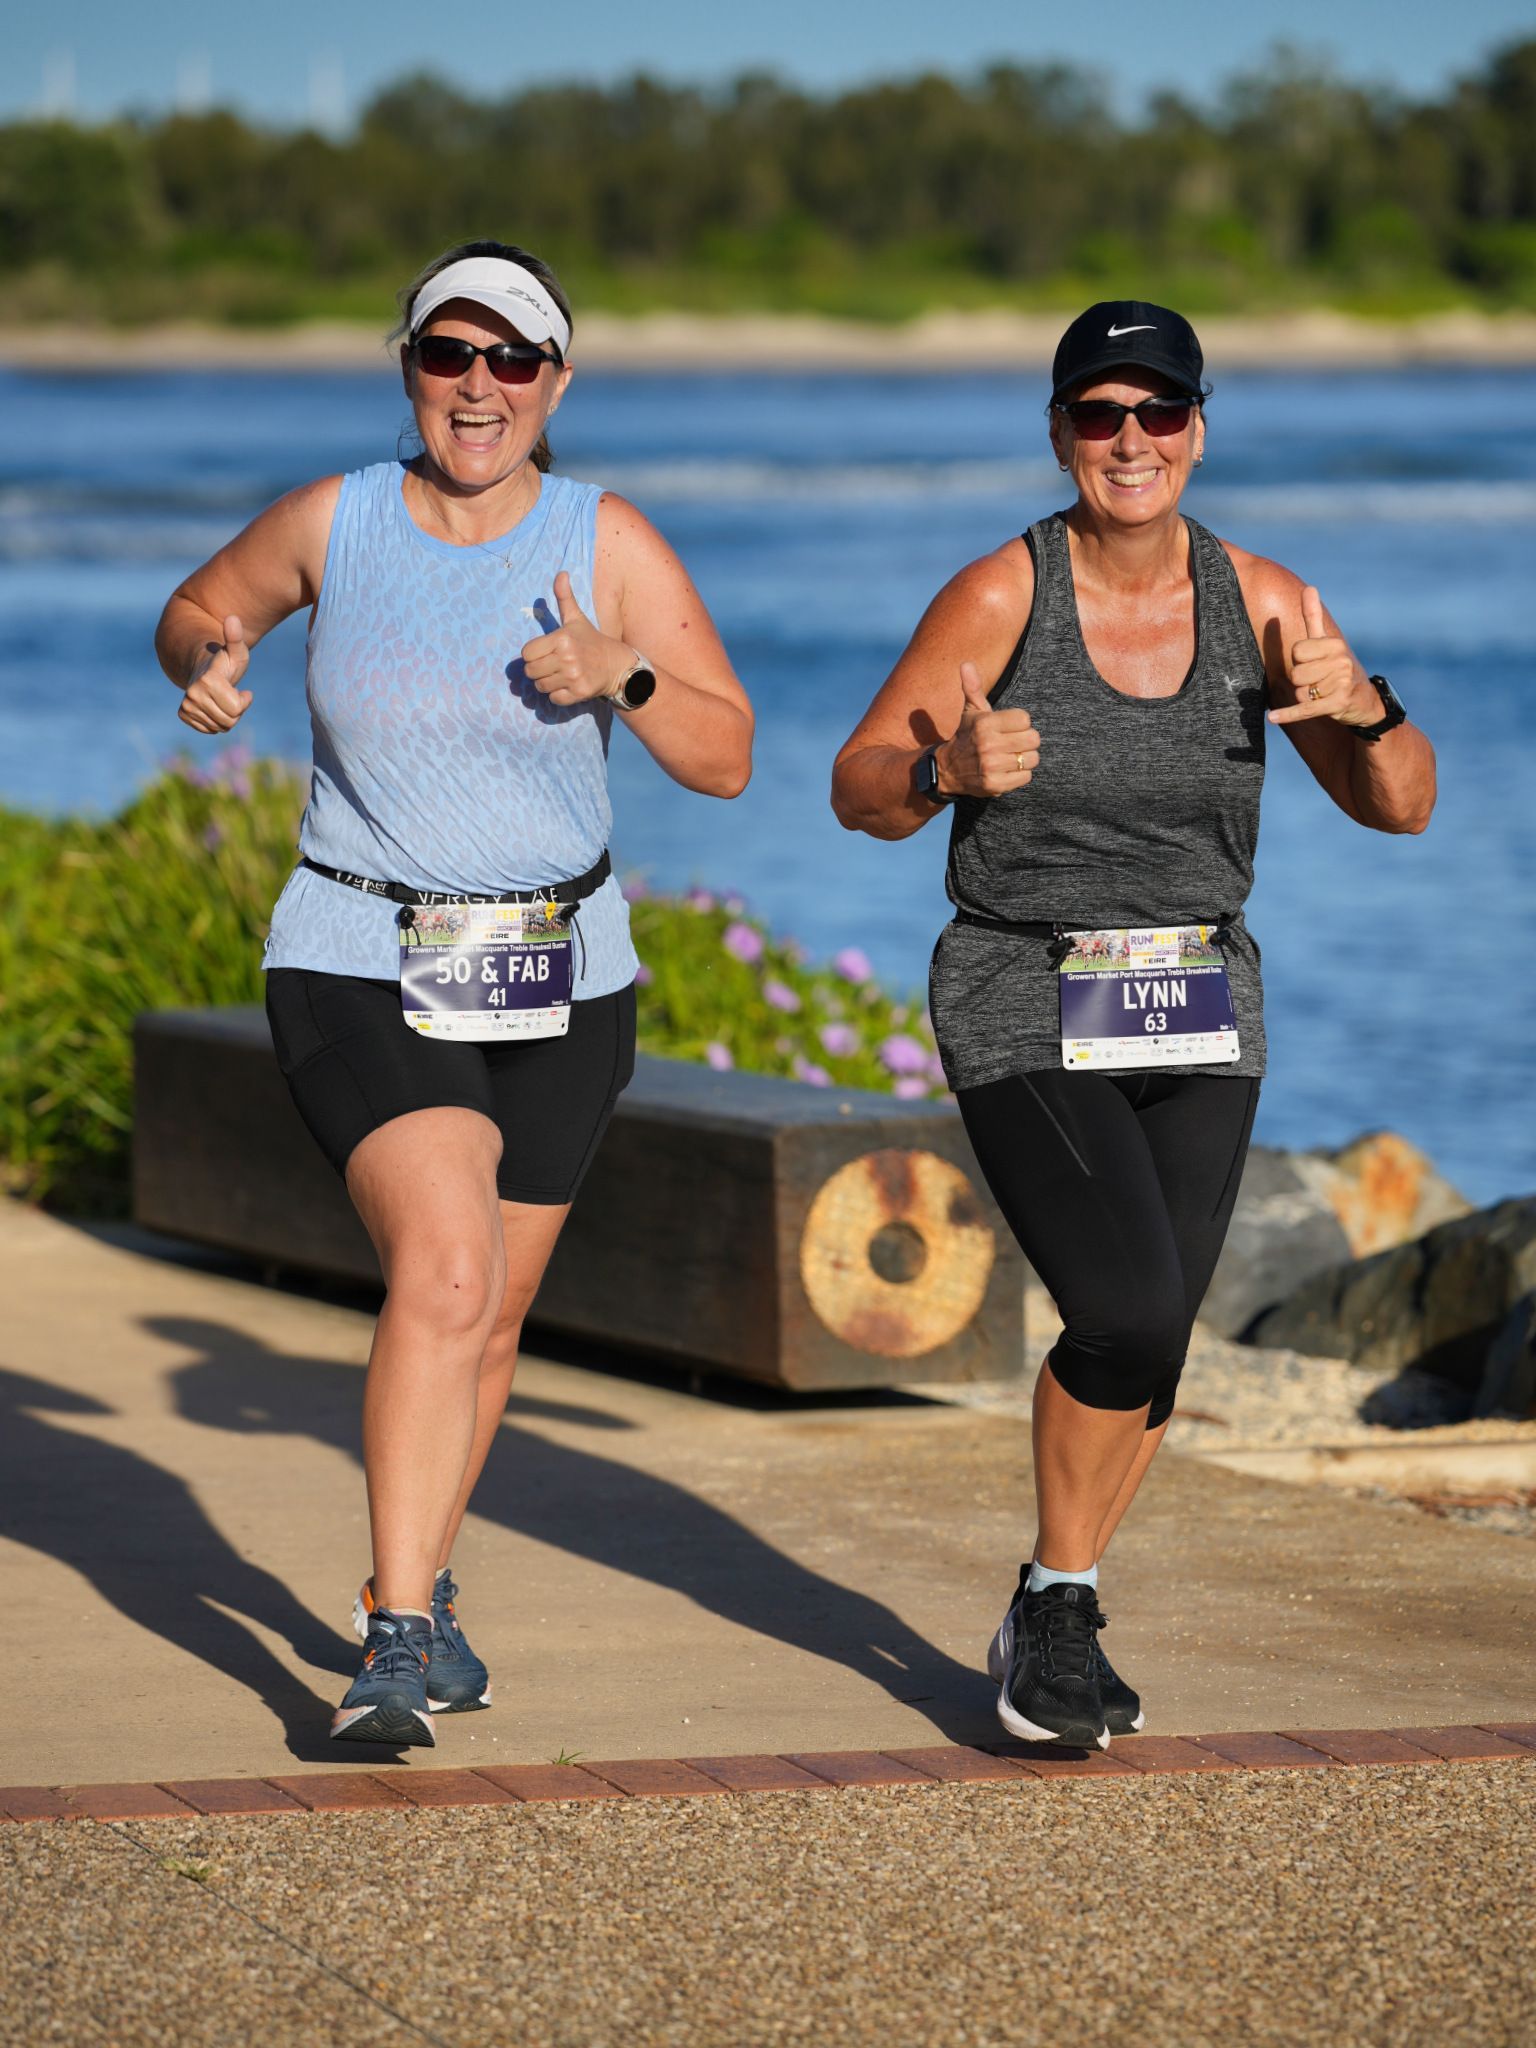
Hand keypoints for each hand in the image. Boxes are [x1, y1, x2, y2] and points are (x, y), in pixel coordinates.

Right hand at [179, 615, 251, 733]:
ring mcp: (186, 705)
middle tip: (231, 695)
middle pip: (229, 721)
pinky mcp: (183, 714)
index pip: (236, 709)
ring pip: (220, 727)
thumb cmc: (224, 661)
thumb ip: (235, 637)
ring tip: (222, 699)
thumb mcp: (236, 651)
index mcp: (208, 680)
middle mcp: (193, 694)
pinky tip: (214, 706)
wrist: (201, 667)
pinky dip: (216, 721)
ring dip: (227, 716)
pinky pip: (209, 730)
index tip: (244, 691)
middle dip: (236, 710)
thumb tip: (232, 618)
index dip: (244, 702)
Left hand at [520, 571, 631, 705]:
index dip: (533, 654)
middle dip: (538, 670)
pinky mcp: (579, 693)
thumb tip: (561, 573)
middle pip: (530, 671)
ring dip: (547, 683)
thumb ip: (565, 598)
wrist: (617, 665)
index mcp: (562, 638)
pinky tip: (568, 686)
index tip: (545, 652)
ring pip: (540, 687)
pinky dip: (558, 695)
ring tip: (560, 675)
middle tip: (552, 666)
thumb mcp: (577, 619)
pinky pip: (554, 699)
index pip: (527, 653)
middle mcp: (567, 657)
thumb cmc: (592, 641)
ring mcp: (574, 676)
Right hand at [934, 662, 1041, 797]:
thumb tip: (966, 663)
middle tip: (1013, 744)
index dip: (1020, 724)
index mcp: (985, 723)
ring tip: (1010, 757)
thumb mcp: (970, 711)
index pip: (1025, 719)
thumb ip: (972, 687)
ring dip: (1025, 759)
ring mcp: (992, 766)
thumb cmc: (966, 736)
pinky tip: (1007, 771)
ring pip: (1032, 759)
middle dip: (1026, 741)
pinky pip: (1026, 777)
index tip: (1008, 728)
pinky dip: (1020, 775)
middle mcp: (988, 744)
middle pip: (1033, 739)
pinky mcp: (995, 785)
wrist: (947, 770)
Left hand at [1268, 586, 1382, 729]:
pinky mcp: (1338, 704)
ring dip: (1306, 696)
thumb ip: (1314, 617)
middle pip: (1296, 673)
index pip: (1297, 651)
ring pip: (1300, 692)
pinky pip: (1305, 709)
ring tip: (1323, 694)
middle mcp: (1341, 661)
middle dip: (1302, 681)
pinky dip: (1288, 714)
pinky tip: (1273, 717)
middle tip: (1320, 681)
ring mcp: (1341, 683)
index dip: (1300, 660)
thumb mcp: (1328, 642)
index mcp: (1335, 644)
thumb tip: (1309, 587)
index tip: (1315, 663)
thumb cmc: (1338, 668)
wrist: (1364, 701)